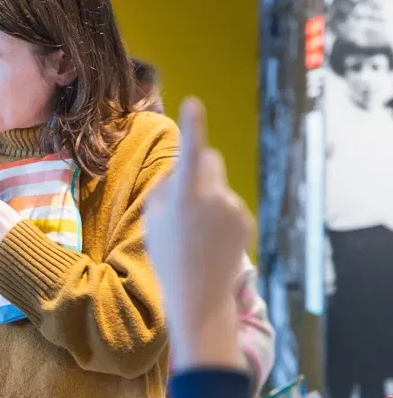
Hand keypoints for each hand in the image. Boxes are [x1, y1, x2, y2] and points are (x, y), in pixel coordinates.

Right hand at [144, 98, 251, 371]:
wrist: (199, 295)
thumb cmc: (168, 257)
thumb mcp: (152, 220)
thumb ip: (164, 188)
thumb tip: (179, 168)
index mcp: (185, 196)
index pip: (189, 152)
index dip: (191, 126)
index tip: (193, 103)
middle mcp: (213, 197)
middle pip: (209, 160)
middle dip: (199, 168)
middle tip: (184, 198)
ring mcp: (233, 208)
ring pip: (219, 186)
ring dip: (208, 197)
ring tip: (197, 232)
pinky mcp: (245, 220)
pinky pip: (229, 204)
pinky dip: (221, 215)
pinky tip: (211, 240)